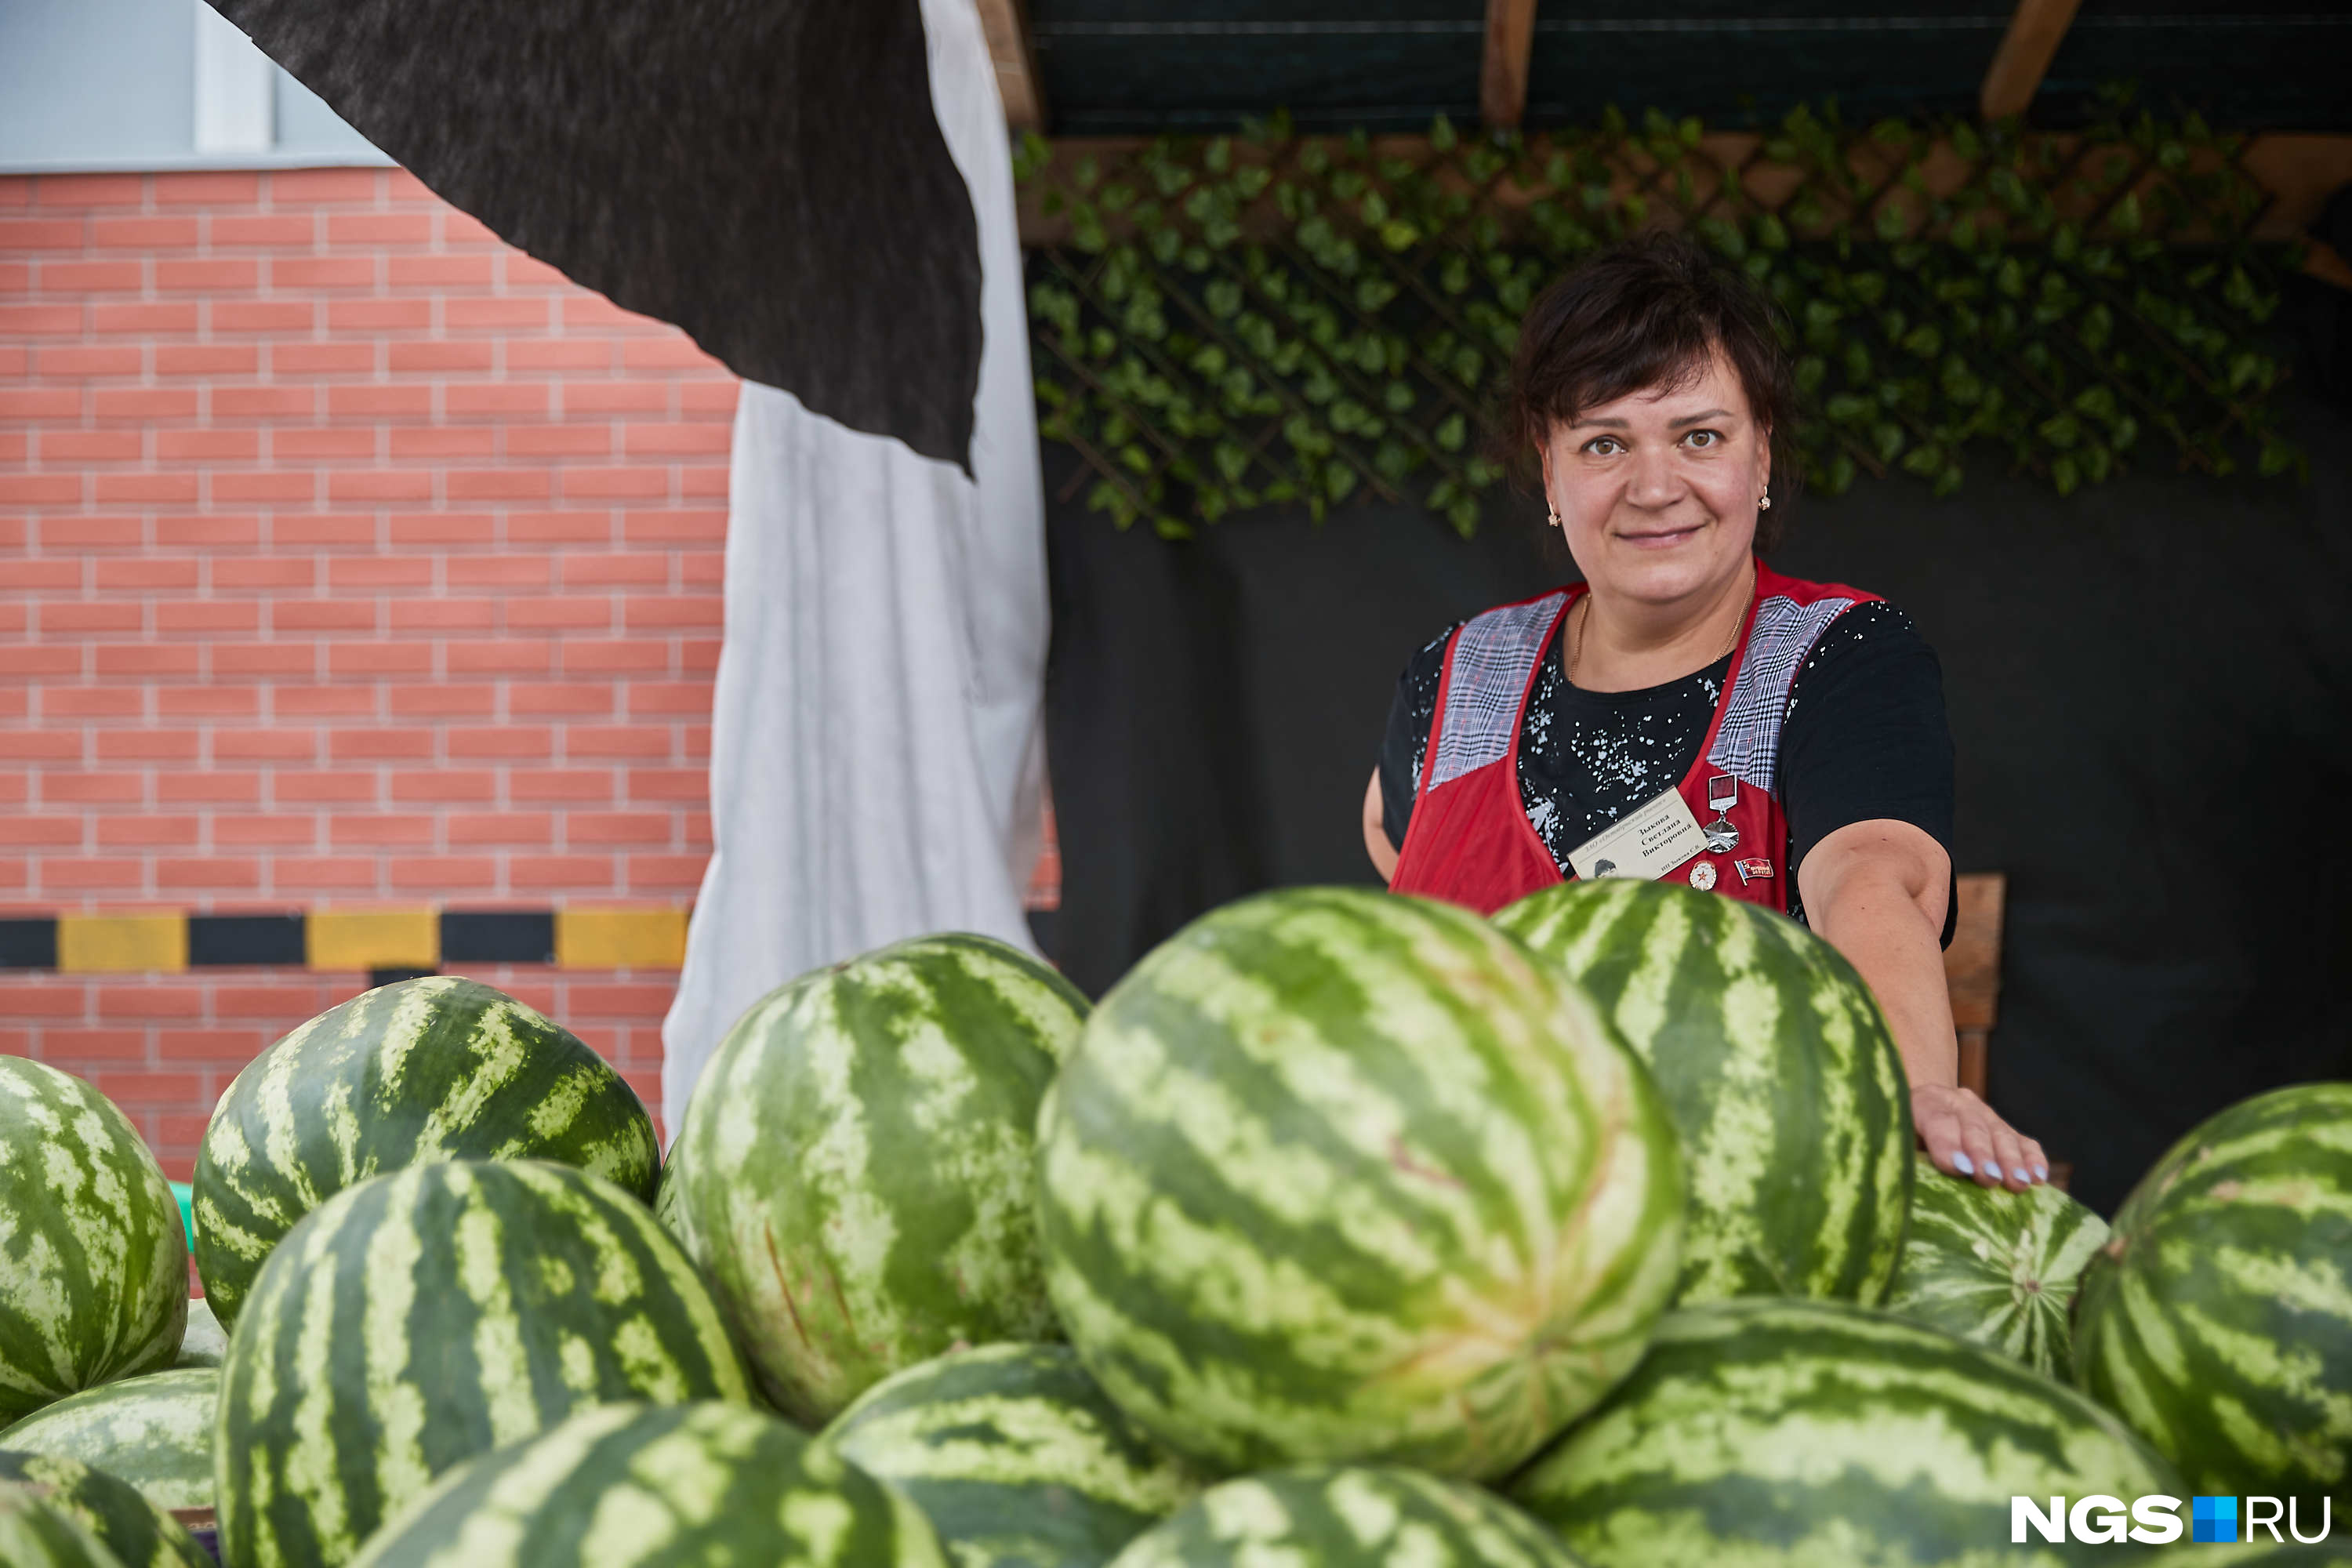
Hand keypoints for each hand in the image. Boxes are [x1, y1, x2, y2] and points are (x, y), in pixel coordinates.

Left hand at [1912, 1084, 2048, 1190]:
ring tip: (2019, 1183)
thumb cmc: (1903, 1139)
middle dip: (1983, 1154)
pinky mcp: (2003, 1127)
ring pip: (2000, 1133)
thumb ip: (1902, 1154)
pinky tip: (2038, 1177)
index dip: (1947, 1144)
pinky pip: (2022, 1141)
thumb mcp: (1896, 1142)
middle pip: (1972, 1126)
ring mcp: (1983, 1112)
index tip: (1958, 1168)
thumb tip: (1906, 1181)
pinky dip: (2032, 1158)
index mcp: (1923, 1101)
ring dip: (2011, 1161)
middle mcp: (1956, 1101)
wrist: (1921, 1115)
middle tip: (1990, 1178)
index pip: (1936, 1119)